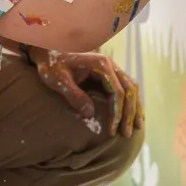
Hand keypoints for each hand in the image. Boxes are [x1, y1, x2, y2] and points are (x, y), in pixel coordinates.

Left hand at [28, 48, 142, 137]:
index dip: (117, 112)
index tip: (113, 130)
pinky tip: (132, 114)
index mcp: (100, 65)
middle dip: (130, 113)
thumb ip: (74, 95)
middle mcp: (110, 65)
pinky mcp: (108, 74)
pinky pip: (125, 87)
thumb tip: (90, 113)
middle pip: (129, 90)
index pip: (116, 92)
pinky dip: (131, 101)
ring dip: (135, 107)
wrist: (48, 52)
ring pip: (131, 88)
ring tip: (137, 127)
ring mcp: (111, 68)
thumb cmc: (52, 66)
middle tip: (126, 133)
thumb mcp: (59, 81)